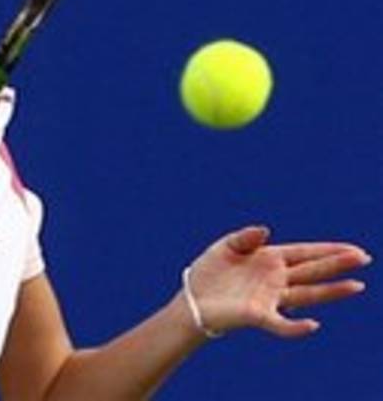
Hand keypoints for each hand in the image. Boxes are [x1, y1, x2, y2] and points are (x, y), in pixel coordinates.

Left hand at [186, 225, 371, 337]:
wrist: (192, 298)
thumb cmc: (210, 271)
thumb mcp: (226, 246)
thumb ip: (245, 237)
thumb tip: (265, 229)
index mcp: (270, 259)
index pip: (304, 253)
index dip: (327, 250)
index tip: (353, 249)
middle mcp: (275, 279)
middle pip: (312, 270)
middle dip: (337, 264)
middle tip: (364, 258)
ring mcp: (270, 298)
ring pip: (307, 294)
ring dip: (331, 291)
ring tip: (357, 286)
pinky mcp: (258, 315)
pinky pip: (280, 324)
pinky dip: (295, 327)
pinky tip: (312, 325)